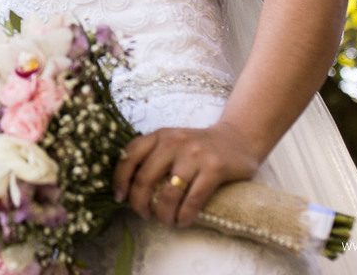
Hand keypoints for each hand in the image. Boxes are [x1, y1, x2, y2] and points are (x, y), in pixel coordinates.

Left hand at [112, 122, 260, 227]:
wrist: (237, 139)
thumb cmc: (197, 147)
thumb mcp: (172, 142)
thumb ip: (152, 155)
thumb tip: (127, 187)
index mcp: (160, 135)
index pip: (130, 155)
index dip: (120, 179)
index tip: (119, 197)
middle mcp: (174, 141)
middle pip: (145, 178)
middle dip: (139, 203)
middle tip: (143, 214)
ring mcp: (195, 155)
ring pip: (169, 193)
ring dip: (164, 214)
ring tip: (166, 220)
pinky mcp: (214, 168)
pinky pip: (193, 199)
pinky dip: (184, 215)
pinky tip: (183, 220)